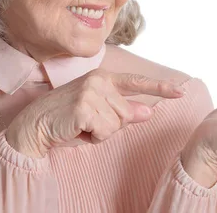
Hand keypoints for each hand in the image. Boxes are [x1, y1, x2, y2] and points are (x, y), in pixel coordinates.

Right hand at [6, 68, 184, 156]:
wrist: (36, 125)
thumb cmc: (68, 120)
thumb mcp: (99, 114)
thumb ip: (124, 111)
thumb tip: (149, 112)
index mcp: (104, 78)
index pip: (137, 82)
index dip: (159, 88)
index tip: (180, 92)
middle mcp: (99, 80)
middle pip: (127, 113)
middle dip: (111, 126)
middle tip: (88, 122)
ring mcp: (91, 91)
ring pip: (117, 125)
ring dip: (100, 132)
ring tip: (81, 125)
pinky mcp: (84, 106)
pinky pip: (105, 132)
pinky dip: (93, 138)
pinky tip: (77, 129)